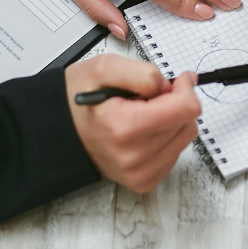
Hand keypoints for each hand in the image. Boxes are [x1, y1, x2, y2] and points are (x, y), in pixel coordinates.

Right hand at [66, 54, 200, 192]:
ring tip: (141, 114)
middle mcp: (134, 156)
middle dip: (174, 103)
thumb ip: (143, 72)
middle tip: (147, 97)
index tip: (175, 81)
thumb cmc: (80, 99)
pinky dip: (165, 137)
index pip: (186, 109)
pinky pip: (174, 153)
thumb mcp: (105, 67)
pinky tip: (142, 131)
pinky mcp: (144, 181)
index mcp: (125, 127)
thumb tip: (172, 86)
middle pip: (188, 122)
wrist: (60, 130)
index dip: (184, 88)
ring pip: (184, 137)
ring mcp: (140, 173)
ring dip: (170, 120)